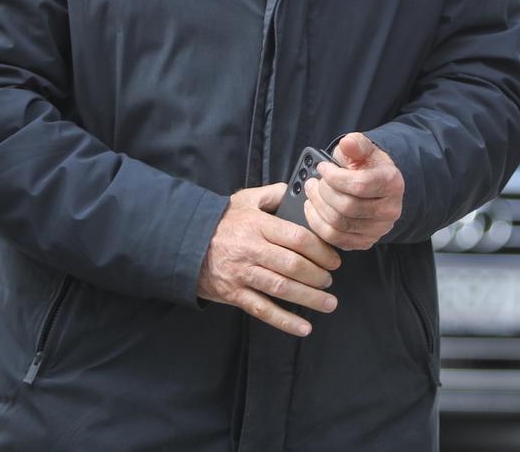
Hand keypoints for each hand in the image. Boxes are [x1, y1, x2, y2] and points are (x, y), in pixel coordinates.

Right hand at [197, 183, 341, 335]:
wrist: (185, 243)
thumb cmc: (222, 221)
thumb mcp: (246, 200)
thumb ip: (275, 194)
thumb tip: (302, 192)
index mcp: (259, 225)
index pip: (298, 238)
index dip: (321, 250)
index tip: (334, 258)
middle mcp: (252, 250)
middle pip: (293, 265)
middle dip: (318, 275)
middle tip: (330, 279)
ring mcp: (242, 274)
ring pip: (282, 288)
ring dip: (309, 298)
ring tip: (328, 303)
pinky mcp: (234, 294)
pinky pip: (262, 310)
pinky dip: (285, 321)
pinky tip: (304, 328)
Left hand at [305, 132, 404, 249]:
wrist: (376, 187)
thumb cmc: (367, 167)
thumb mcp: (364, 150)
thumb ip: (356, 144)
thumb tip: (347, 143)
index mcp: (392, 183)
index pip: (359, 184)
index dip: (334, 177)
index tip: (322, 168)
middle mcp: (390, 209)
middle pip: (347, 207)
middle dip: (323, 192)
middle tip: (312, 181)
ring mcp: (379, 229)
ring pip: (339, 224)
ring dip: (318, 207)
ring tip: (310, 193)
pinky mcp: (366, 242)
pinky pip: (335, 239)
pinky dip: (318, 224)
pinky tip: (313, 209)